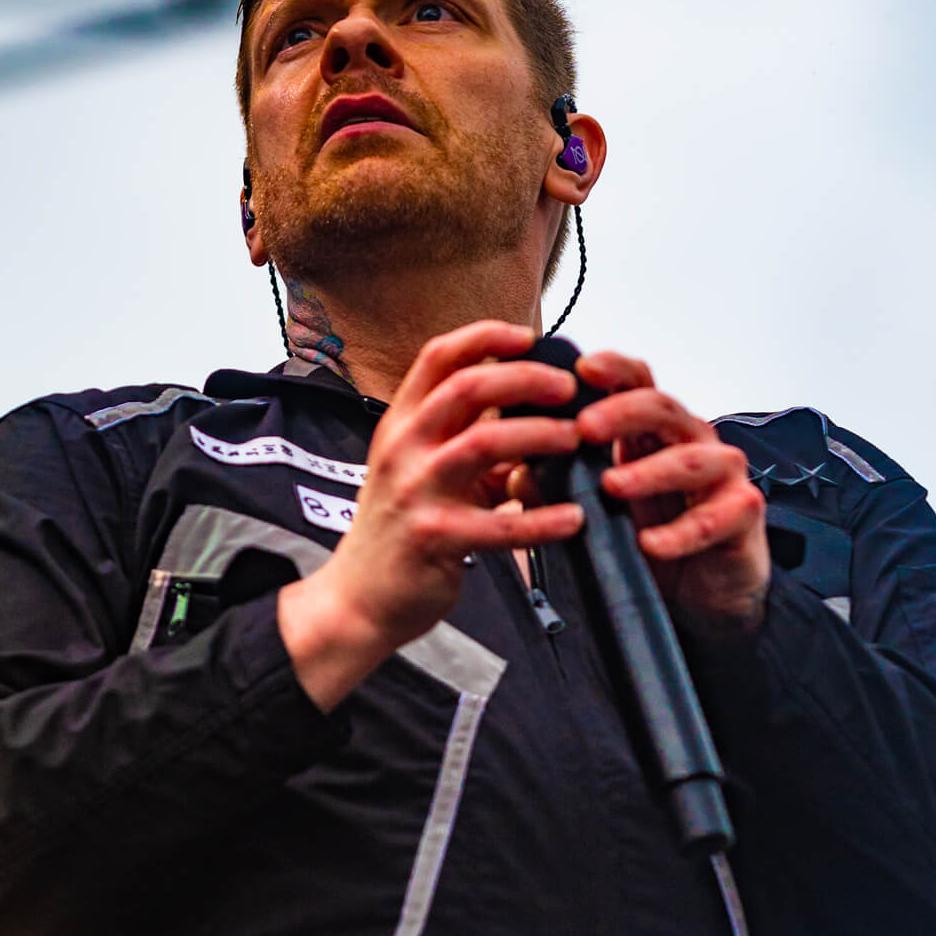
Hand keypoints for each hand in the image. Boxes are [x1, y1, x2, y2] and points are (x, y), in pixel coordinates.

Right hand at [277, 320, 583, 708]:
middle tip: (568, 387)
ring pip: (485, 442)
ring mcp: (415, 492)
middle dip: (526, 377)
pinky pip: (500, 524)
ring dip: (541, 436)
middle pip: (468, 386)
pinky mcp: (434, 538)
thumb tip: (535, 417)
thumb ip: (471, 443)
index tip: (531, 336)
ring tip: (577, 441)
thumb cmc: (399, 532)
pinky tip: (574, 518)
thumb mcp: (424, 474)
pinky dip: (543, 519)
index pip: (439, 357)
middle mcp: (403, 449)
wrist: (359, 599)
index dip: (486, 336)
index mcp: (401, 424)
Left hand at [563, 349, 769, 632]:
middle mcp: (691, 441)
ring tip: (611, 486)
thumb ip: (560, 488)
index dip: (613, 369)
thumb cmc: (652, 538)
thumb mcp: (599, 511)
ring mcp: (722, 474)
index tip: (581, 367)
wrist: (704, 594)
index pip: (637, 384)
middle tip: (585, 428)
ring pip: (690, 459)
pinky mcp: (742, 513)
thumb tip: (517, 471)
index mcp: (654, 431)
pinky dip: (680, 533)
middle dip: (621, 412)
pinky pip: (715, 518)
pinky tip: (651, 544)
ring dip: (648, 471)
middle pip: (662, 408)